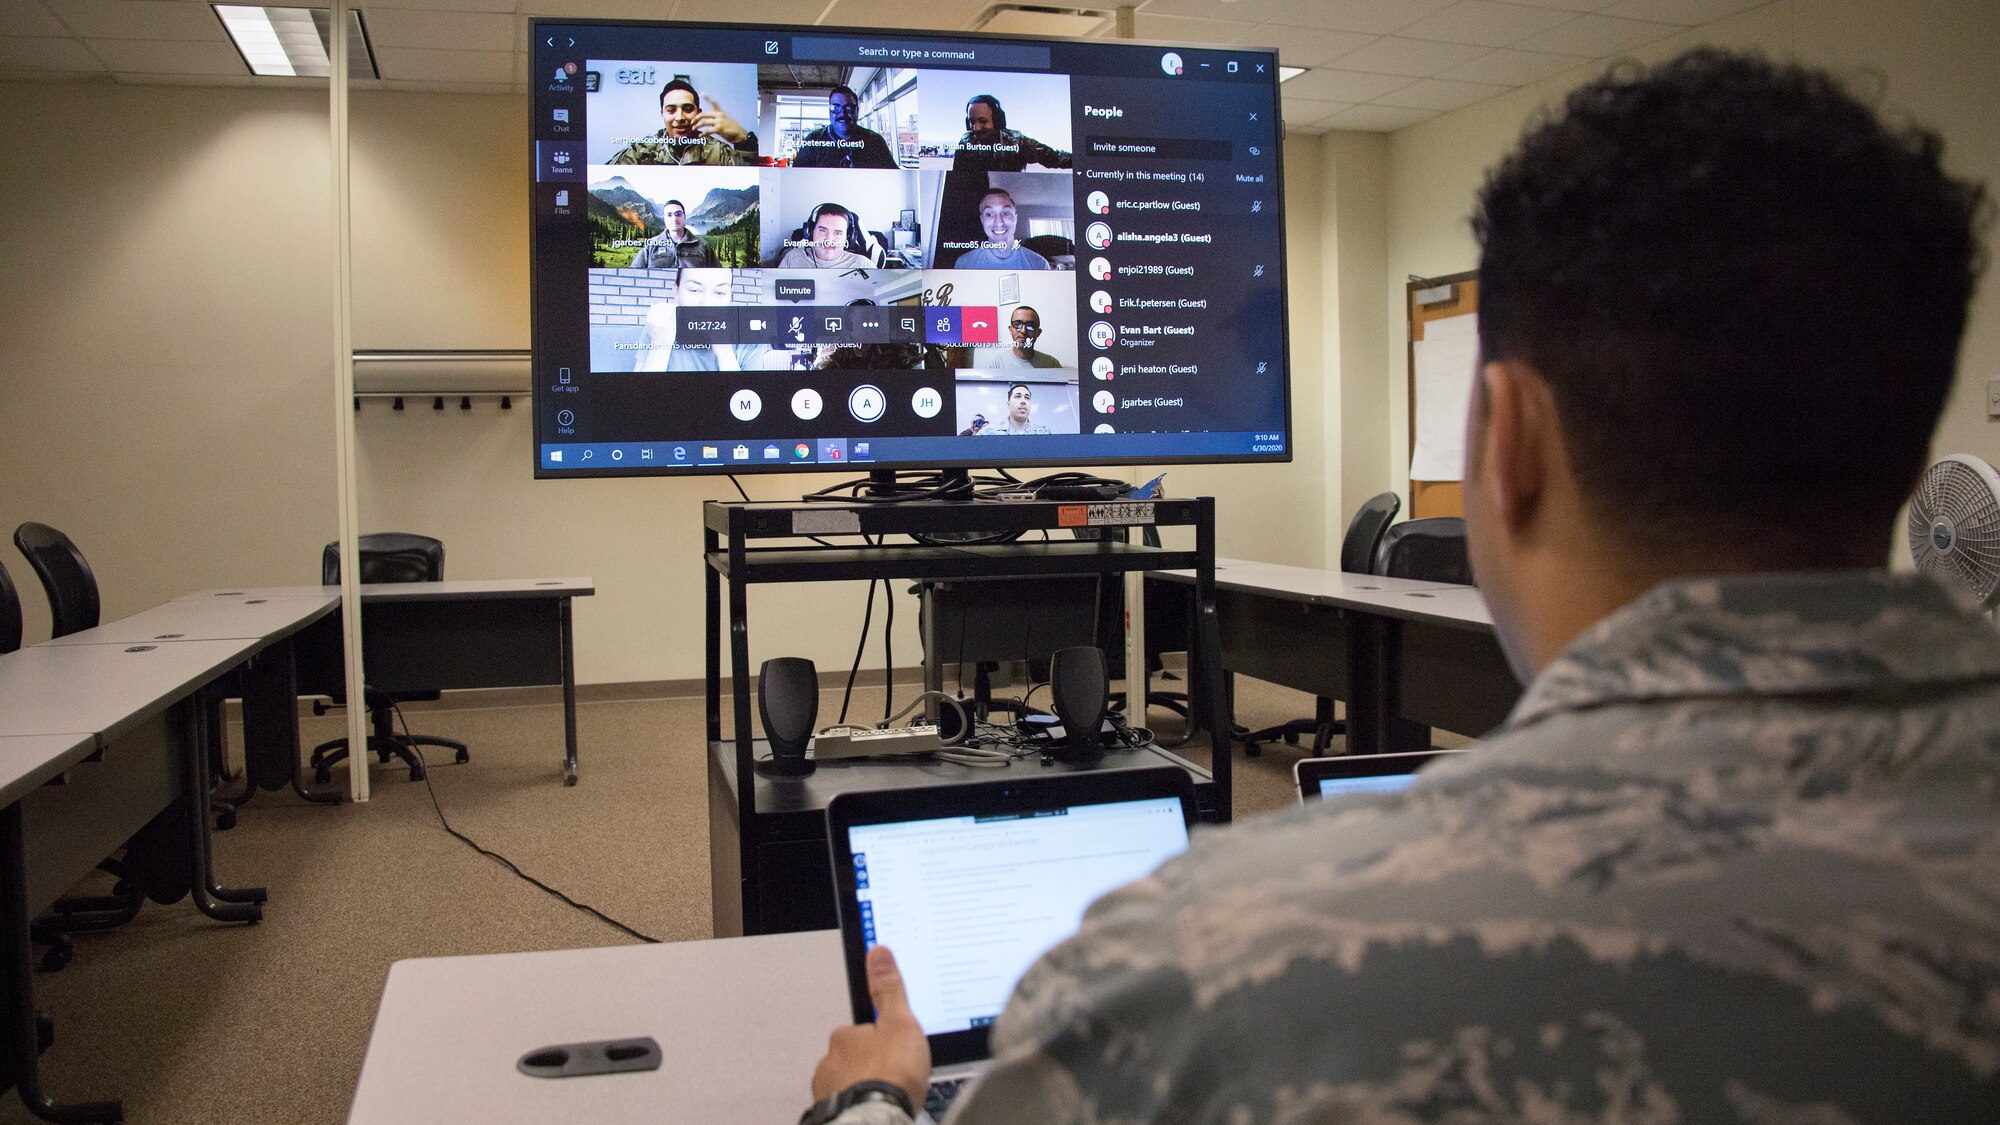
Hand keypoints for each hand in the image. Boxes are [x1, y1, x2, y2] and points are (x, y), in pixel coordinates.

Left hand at [696, 98, 749, 144]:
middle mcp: (719, 115)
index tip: (703, 93)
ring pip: (704, 122)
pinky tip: (701, 135)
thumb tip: (708, 122)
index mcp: (721, 113)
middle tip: (692, 122)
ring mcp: (719, 121)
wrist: (740, 135)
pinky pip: (708, 130)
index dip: (708, 98)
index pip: (714, 103)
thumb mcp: (726, 121)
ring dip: (697, 125)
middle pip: (704, 114)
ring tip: (694, 128)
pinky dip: (703, 133)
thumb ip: (717, 120)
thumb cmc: (733, 130)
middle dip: (696, 118)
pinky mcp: (719, 128)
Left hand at [811, 946, 929, 1105]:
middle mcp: (830, 1062)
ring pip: (847, 1082)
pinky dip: (857, 1104)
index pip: (862, 1031)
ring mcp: (828, 1089)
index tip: (895, 1052)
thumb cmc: (889, 1076)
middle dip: (870, 1064)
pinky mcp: (831, 1112)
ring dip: (862, 1086)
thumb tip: (878, 953)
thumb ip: (888, 989)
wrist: (877, 1118)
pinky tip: (874, 1106)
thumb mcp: (900, 1022)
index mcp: (845, 1037)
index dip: (882, 1040)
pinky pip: (844, 1103)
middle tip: (894, 1074)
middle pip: (853, 1058)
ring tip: (886, 1095)